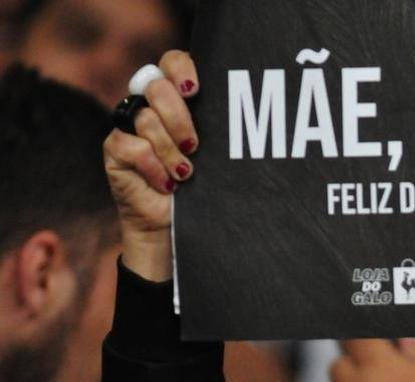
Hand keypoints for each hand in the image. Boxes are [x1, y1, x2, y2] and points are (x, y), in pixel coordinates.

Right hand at [102, 50, 199, 282]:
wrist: (178, 224)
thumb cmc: (204, 185)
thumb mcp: (215, 154)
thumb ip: (216, 126)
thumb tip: (237, 109)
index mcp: (178, 98)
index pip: (172, 62)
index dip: (181, 69)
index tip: (195, 91)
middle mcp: (150, 105)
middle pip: (157, 85)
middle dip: (179, 117)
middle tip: (194, 146)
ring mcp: (129, 125)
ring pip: (145, 117)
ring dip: (169, 150)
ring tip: (186, 173)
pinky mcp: (115, 148)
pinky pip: (130, 145)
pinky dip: (153, 167)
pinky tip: (167, 184)